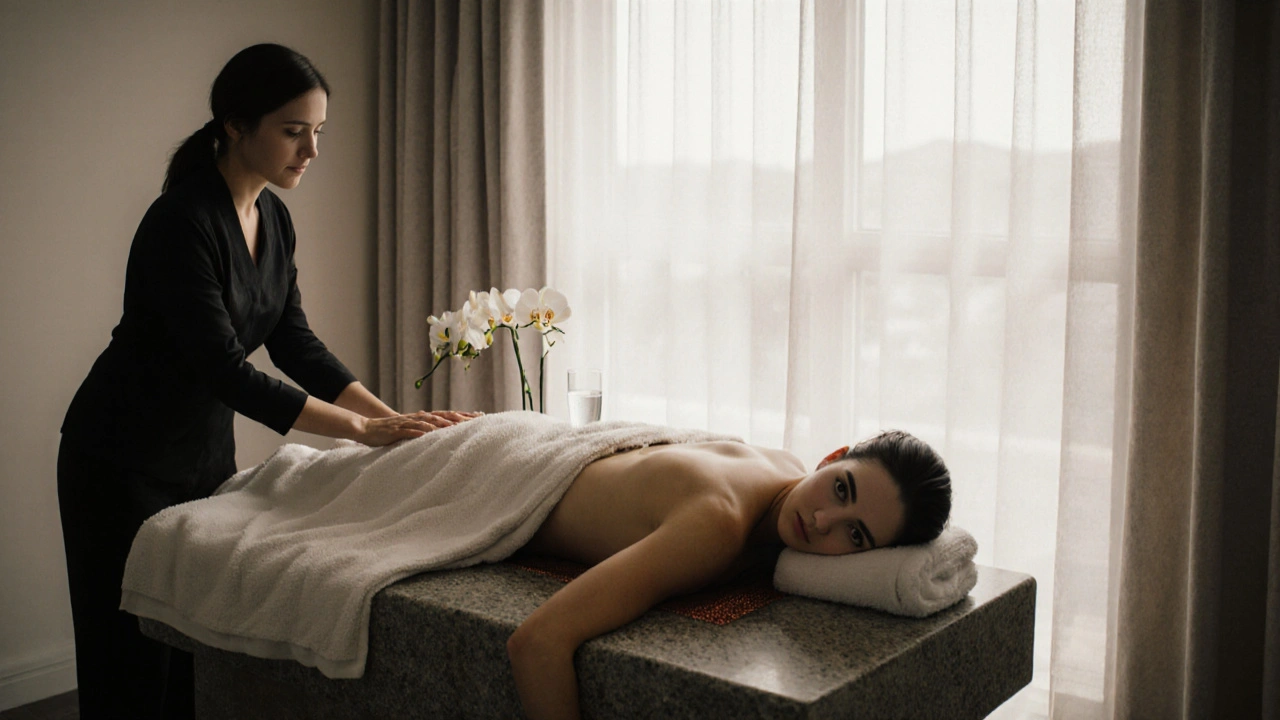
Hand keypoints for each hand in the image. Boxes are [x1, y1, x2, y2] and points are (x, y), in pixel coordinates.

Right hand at [355, 411, 477, 446]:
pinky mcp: (398, 430)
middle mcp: (418, 417)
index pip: (448, 414)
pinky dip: (419, 432)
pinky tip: (428, 434)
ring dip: (442, 424)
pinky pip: (410, 431)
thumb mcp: (413, 431)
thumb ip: (427, 432)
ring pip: (428, 422)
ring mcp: (408, 422)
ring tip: (456, 427)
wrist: (368, 428)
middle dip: (459, 418)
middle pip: (442, 416)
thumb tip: (443, 436)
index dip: (464, 415)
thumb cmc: (392, 432)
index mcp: (423, 418)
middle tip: (476, 420)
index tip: (481, 416)